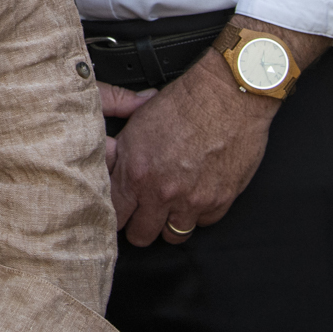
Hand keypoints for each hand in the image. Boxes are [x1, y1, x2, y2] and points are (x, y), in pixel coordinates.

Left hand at [104, 17, 324, 246]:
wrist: (226, 96)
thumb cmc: (184, 103)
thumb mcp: (137, 123)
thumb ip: (121, 153)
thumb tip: (106, 165)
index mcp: (136, 172)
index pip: (115, 214)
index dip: (116, 215)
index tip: (121, 213)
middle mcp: (162, 191)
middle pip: (142, 235)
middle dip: (140, 226)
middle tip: (145, 214)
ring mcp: (192, 200)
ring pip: (174, 236)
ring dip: (170, 223)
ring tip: (171, 207)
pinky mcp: (220, 201)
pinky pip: (204, 223)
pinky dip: (200, 213)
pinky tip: (197, 194)